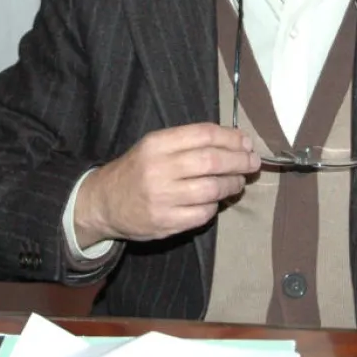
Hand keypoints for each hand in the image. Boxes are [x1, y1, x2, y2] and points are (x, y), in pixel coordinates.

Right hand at [74, 123, 259, 246]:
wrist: (104, 202)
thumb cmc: (138, 169)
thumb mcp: (155, 146)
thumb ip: (190, 142)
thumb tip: (237, 142)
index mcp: (157, 144)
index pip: (204, 135)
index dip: (232, 138)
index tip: (247, 142)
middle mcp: (159, 169)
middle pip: (212, 161)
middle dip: (239, 161)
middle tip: (253, 162)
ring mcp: (162, 198)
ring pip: (212, 189)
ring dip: (232, 184)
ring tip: (238, 181)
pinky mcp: (165, 222)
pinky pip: (203, 213)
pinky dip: (215, 206)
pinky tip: (215, 200)